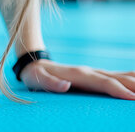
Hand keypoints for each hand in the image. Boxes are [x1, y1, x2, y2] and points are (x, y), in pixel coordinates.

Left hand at [20, 59, 134, 99]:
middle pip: (117, 78)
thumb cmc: (36, 75)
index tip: (132, 97)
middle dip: (133, 85)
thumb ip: (50, 83)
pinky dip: (131, 77)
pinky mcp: (96, 75)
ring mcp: (94, 72)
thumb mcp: (37, 79)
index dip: (118, 89)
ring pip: (120, 75)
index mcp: (78, 74)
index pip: (102, 83)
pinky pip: (118, 76)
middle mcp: (90, 71)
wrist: (35, 64)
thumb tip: (65, 86)